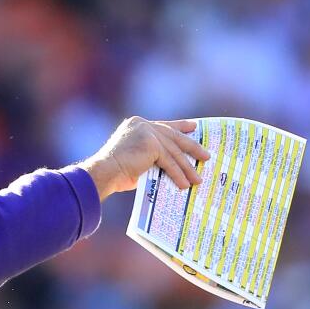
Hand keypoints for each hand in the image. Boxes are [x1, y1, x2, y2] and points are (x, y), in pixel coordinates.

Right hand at [79, 116, 209, 199]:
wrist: (104, 173)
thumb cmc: (115, 172)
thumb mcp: (136, 158)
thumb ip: (151, 156)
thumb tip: (167, 165)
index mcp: (137, 124)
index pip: (163, 125)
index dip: (180, 126)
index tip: (194, 127)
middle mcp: (142, 125)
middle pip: (173, 136)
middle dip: (191, 146)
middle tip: (205, 154)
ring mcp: (147, 132)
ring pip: (173, 151)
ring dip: (186, 167)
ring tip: (197, 179)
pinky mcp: (151, 144)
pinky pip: (169, 161)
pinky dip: (177, 174)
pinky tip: (184, 184)